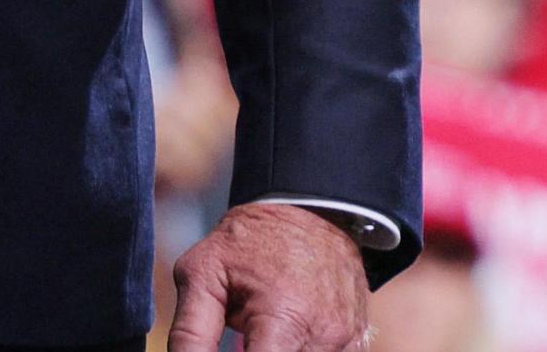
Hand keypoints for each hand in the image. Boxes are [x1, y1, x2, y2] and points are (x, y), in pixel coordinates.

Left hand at [171, 203, 368, 351]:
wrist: (309, 208)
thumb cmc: (249, 242)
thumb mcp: (201, 274)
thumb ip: (189, 334)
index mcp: (286, 320)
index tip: (232, 349)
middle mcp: (324, 335)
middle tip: (244, 338)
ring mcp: (346, 339)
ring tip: (265, 334)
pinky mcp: (357, 339)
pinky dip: (303, 351)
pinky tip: (287, 336)